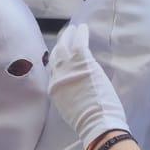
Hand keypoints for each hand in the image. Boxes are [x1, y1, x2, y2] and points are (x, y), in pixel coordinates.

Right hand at [48, 25, 128, 149]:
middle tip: (65, 37)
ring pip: (65, 45)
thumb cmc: (87, 120)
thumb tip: (73, 88)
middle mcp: (57, 75)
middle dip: (60, 45)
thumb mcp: (68, 108)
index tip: (61, 56)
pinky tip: (83, 28)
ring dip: (69, 35)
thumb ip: (67, 95)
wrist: (96, 121)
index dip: (57, 61)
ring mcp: (69, 67)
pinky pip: (79, 41)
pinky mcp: (82, 60)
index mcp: (54, 89)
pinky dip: (81, 33)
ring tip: (74, 29)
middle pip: (55, 55)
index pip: (53, 70)